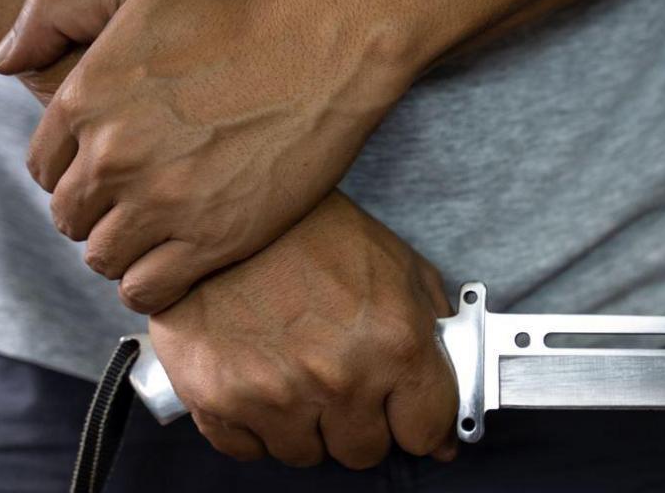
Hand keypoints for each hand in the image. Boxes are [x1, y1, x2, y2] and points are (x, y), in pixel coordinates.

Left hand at [0, 0, 414, 312]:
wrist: (320, 55)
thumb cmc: (233, 17)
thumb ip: (52, 10)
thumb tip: (3, 65)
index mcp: (85, 100)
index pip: (44, 168)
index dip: (76, 170)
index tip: (114, 167)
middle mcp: (113, 157)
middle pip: (71, 217)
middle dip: (99, 211)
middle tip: (143, 197)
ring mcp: (161, 203)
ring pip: (103, 258)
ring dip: (124, 249)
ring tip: (160, 230)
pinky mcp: (209, 240)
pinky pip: (146, 290)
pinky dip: (151, 284)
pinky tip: (175, 262)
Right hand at [149, 191, 458, 468]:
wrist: (228, 209)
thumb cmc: (315, 232)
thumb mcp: (397, 266)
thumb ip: (435, 339)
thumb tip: (447, 424)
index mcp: (394, 342)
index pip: (426, 430)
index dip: (418, 419)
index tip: (406, 410)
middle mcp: (339, 377)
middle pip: (365, 452)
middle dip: (361, 421)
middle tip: (342, 378)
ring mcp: (275, 394)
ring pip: (306, 454)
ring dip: (306, 423)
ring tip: (295, 367)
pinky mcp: (217, 399)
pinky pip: (249, 449)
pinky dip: (254, 424)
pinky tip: (257, 376)